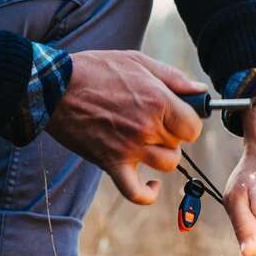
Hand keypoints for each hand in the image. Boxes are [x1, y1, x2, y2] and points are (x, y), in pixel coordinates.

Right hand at [46, 50, 204, 204]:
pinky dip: (147, 193)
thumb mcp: (139, 61)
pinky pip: (135, 192)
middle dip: (171, 134)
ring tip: (148, 142)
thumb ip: (174, 78)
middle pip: (179, 144)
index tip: (177, 117)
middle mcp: (147, 127)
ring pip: (166, 164)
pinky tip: (152, 185)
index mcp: (158, 101)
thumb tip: (201, 91)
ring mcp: (129, 149)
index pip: (193, 127)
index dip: (188, 122)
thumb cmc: (96, 70)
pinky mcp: (110, 164)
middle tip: (152, 121)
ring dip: (162, 155)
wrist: (54, 86)